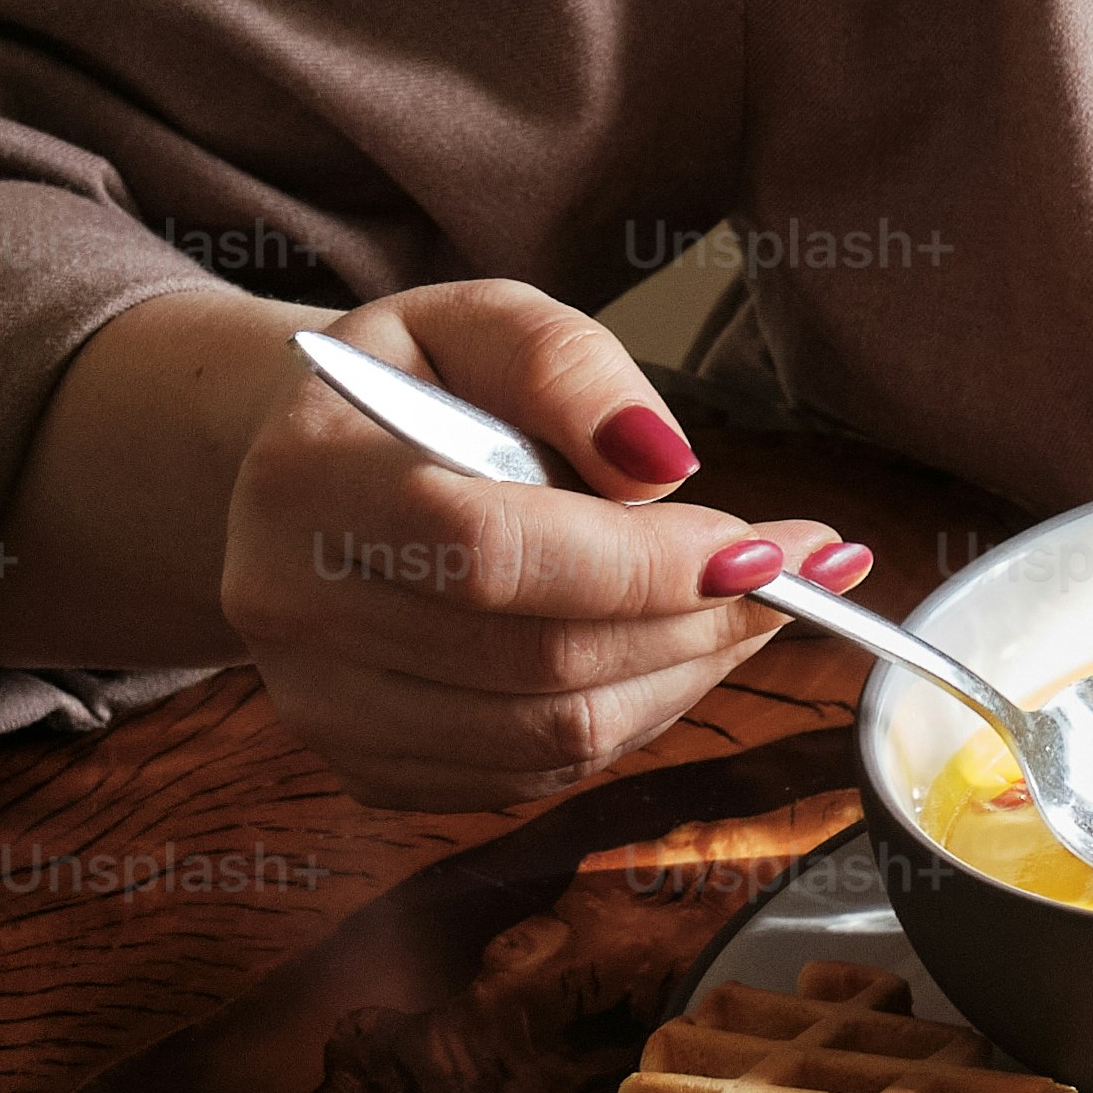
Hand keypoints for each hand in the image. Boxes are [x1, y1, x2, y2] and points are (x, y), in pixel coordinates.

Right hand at [0, 273, 866, 814]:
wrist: (314, 469)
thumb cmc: (416, 388)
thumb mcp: (483, 319)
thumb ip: (568, 368)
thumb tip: (659, 465)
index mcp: (307, 478)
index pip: (494, 552)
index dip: (645, 565)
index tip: (768, 544)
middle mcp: (291, 607)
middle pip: (538, 661)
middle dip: (700, 621)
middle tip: (802, 571)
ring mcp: (321, 706)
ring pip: (553, 736)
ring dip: (686, 675)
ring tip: (752, 602)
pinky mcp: (370, 767)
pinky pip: (539, 774)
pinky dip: (636, 716)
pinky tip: (674, 645)